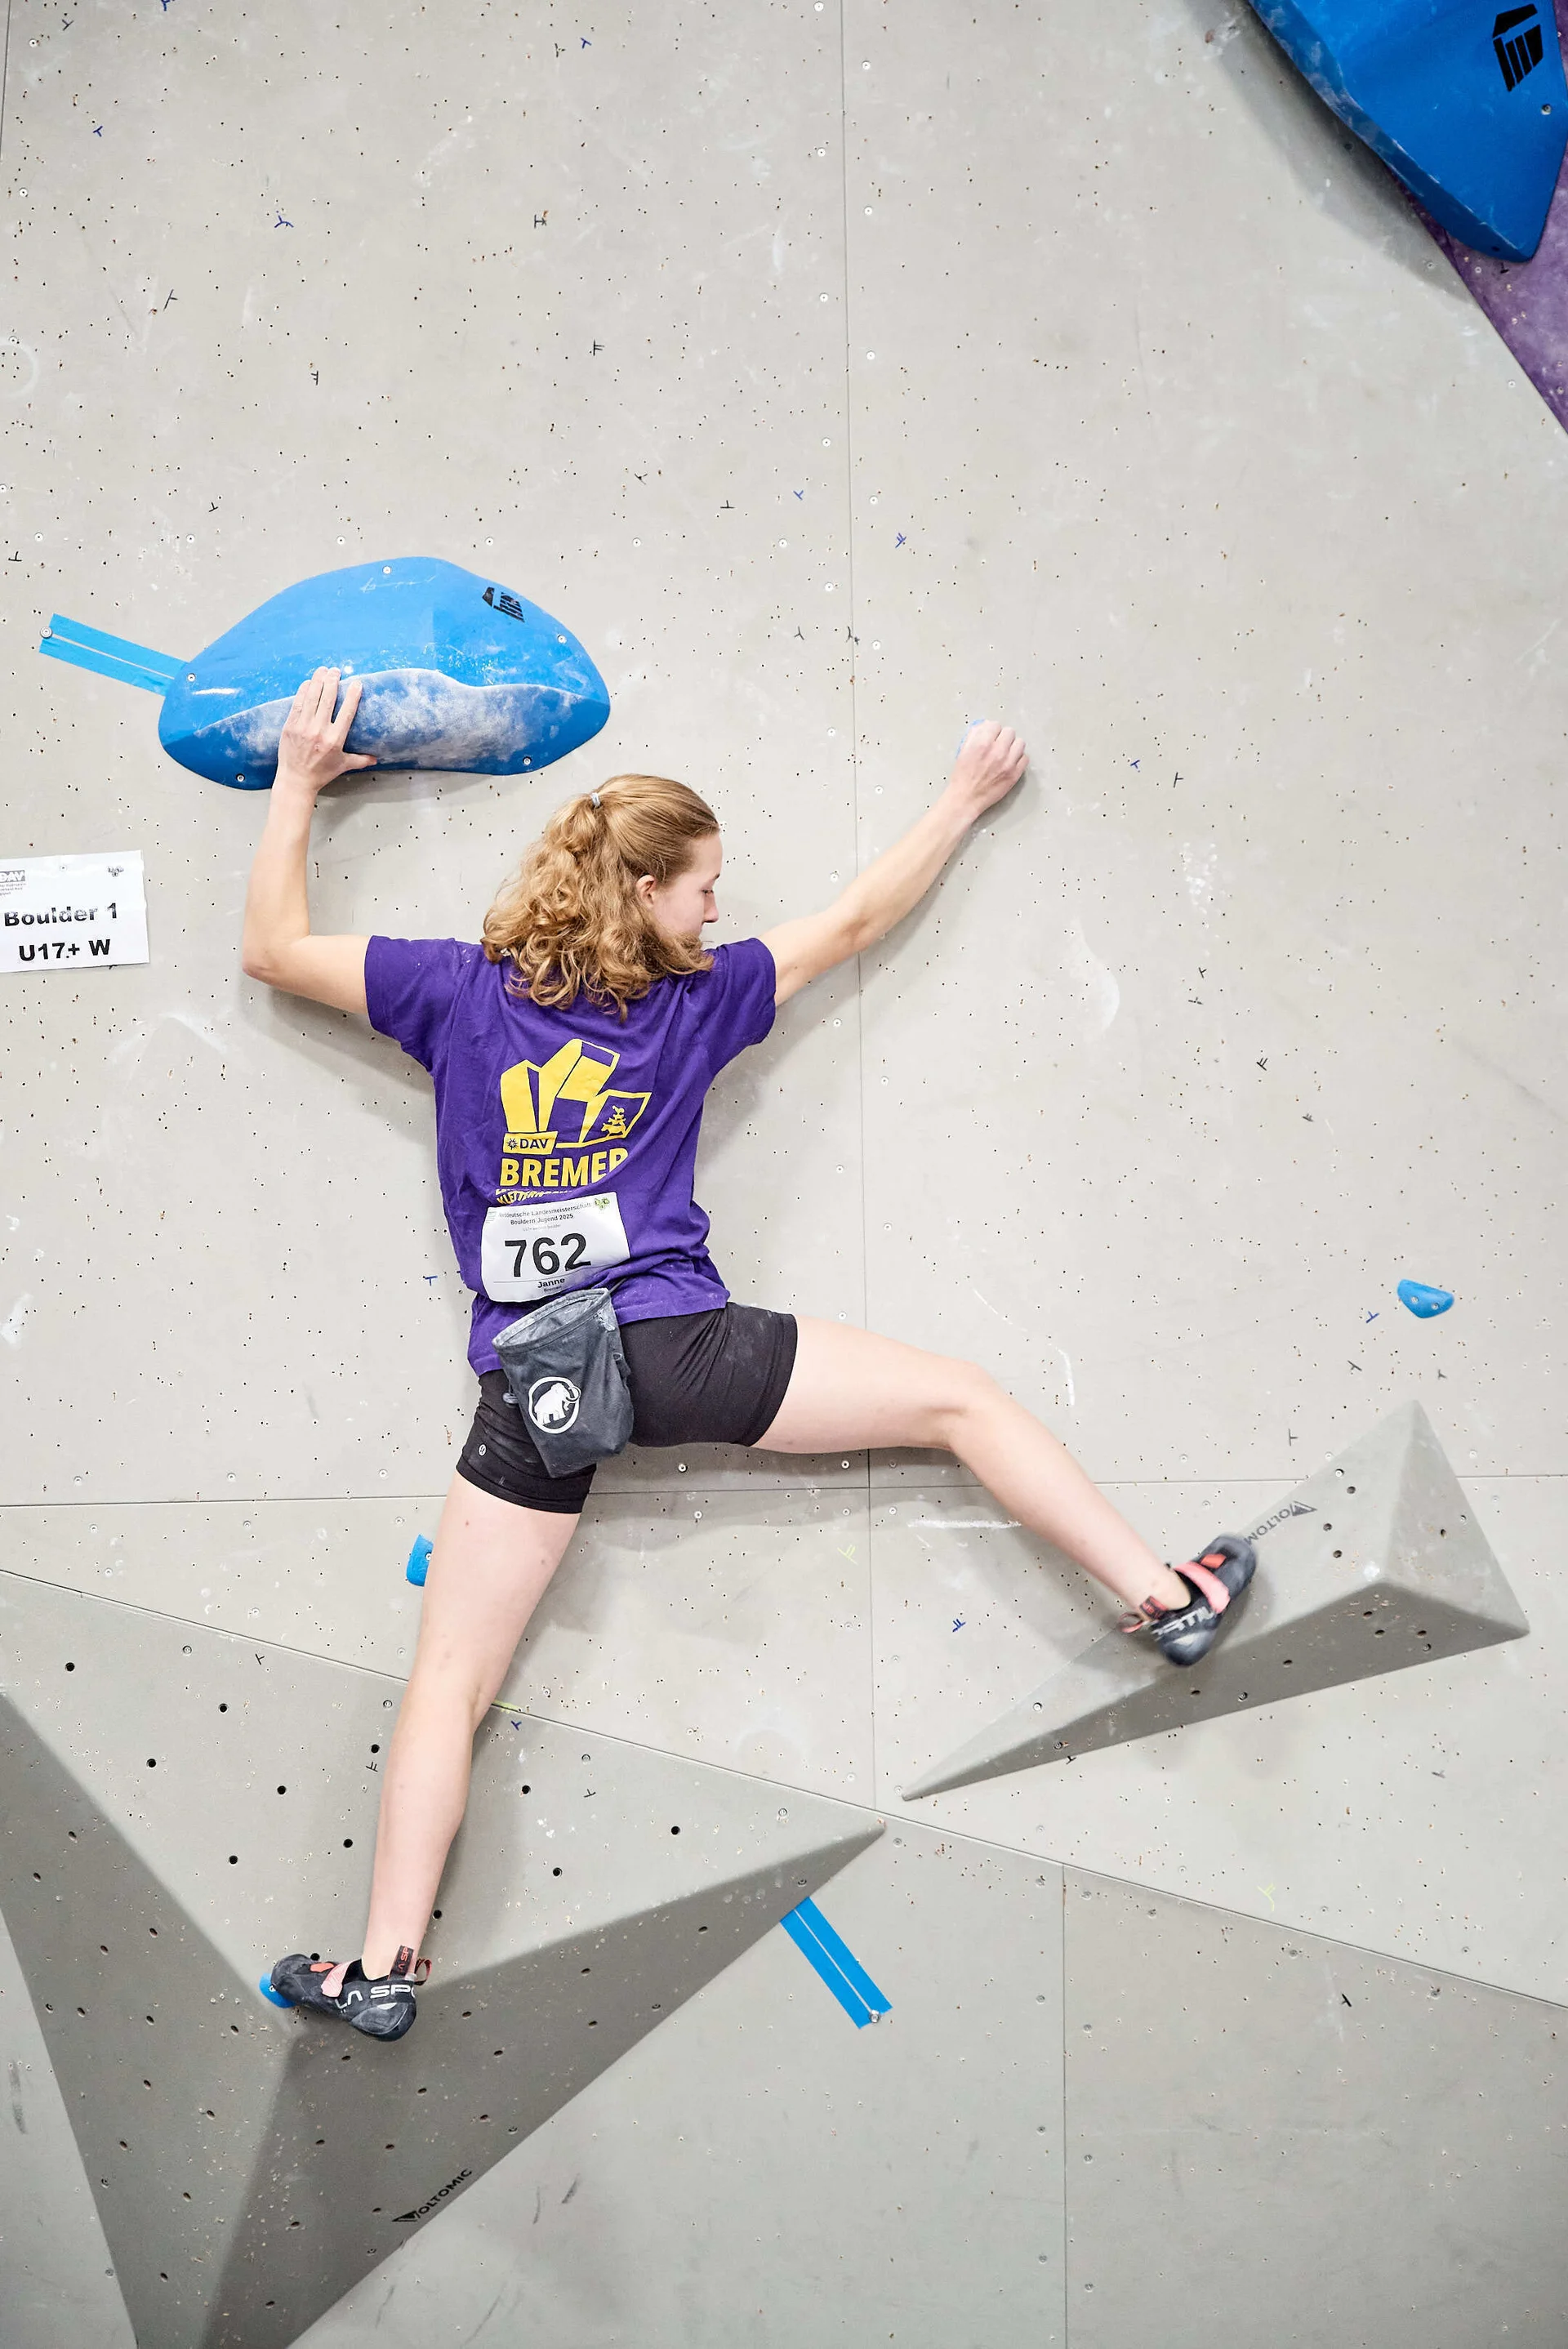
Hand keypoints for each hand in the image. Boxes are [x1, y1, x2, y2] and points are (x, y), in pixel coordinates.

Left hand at [274, 668, 376, 794]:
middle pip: (328, 699)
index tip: (357, 683)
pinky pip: (298, 703)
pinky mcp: (290, 726)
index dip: (352, 695)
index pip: (347, 712)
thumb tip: (376, 758)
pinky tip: (309, 682)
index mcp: (335, 740)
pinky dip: (303, 690)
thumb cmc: (321, 773)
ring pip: (312, 697)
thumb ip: (360, 760)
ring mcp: (303, 727)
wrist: (296, 780)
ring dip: (318, 680)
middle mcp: (319, 731)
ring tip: (323, 670)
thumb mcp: (343, 766)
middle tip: (337, 671)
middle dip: (333, 681)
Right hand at [947, 720, 1026, 820]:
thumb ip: (974, 736)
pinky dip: (1019, 758)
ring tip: (1007, 752)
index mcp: (981, 744)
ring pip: (1020, 743)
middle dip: (1004, 737)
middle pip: (1010, 732)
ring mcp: (1007, 763)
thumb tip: (983, 727)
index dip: (993, 730)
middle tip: (999, 744)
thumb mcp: (963, 752)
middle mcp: (996, 751)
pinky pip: (1025, 758)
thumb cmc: (963, 778)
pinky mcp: (1014, 774)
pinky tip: (1012, 762)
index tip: (992, 735)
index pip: (995, 725)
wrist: (966, 798)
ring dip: (1014, 746)